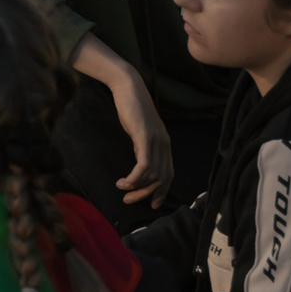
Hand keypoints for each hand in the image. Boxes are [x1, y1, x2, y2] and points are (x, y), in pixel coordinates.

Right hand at [112, 79, 174, 206]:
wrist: (128, 87)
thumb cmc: (130, 107)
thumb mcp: (139, 130)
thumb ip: (142, 145)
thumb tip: (139, 162)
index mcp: (164, 143)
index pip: (169, 174)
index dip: (162, 191)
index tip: (153, 204)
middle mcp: (164, 144)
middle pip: (161, 179)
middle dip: (146, 194)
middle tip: (129, 200)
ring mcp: (156, 140)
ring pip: (152, 175)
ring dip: (136, 187)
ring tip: (121, 187)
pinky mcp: (145, 137)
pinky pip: (144, 166)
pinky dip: (134, 178)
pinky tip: (123, 181)